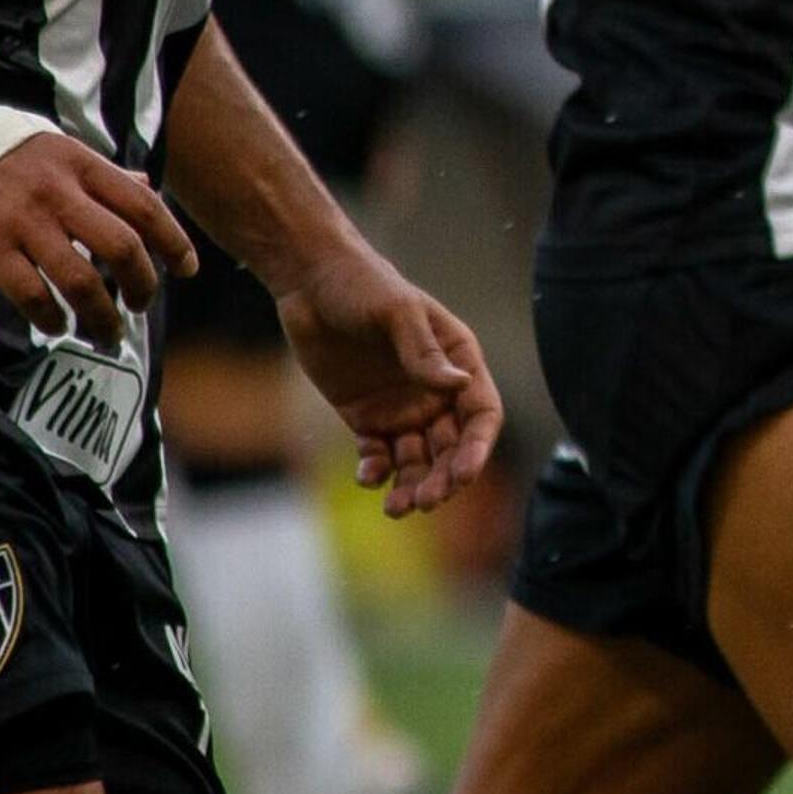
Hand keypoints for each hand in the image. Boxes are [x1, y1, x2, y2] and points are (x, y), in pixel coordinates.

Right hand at [0, 125, 198, 348]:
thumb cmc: (22, 163)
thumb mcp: (67, 156)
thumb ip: (107, 177)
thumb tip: (149, 187)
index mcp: (85, 166)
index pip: (145, 207)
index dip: (174, 242)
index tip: (187, 269)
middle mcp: (57, 193)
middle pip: (121, 247)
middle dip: (141, 284)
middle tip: (142, 304)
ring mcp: (22, 222)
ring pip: (79, 280)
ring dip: (101, 316)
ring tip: (109, 332)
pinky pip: (32, 294)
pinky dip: (51, 318)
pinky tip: (59, 326)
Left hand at [277, 246, 503, 514]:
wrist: (310, 285)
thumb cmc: (363, 287)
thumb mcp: (397, 312)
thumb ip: (423, 352)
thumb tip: (459, 385)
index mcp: (459, 361)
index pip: (482, 413)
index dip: (477, 447)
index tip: (462, 476)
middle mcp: (436, 390)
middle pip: (452, 446)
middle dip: (444, 477)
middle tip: (426, 501)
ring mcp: (401, 407)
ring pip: (418, 459)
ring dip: (414, 484)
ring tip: (397, 508)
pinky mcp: (366, 418)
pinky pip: (378, 455)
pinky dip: (377, 471)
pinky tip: (369, 477)